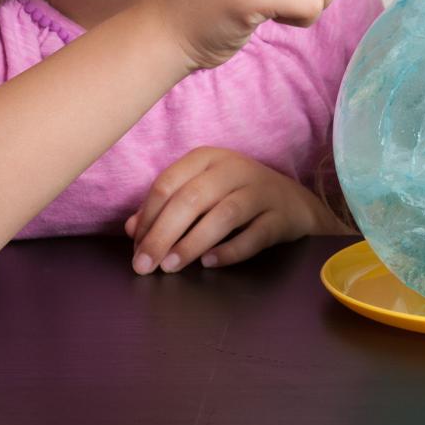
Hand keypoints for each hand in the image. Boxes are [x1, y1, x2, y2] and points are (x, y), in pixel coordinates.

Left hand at [124, 147, 350, 273]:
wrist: (293, 202)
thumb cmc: (236, 196)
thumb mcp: (201, 193)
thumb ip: (167, 208)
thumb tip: (131, 230)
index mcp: (208, 158)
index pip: (168, 183)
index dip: (147, 217)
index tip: (135, 247)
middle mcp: (234, 168)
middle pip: (191, 199)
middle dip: (162, 234)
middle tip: (144, 265)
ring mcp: (260, 190)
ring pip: (223, 215)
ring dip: (192, 243)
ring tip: (170, 267)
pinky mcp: (281, 216)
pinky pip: (255, 234)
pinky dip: (230, 250)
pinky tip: (209, 264)